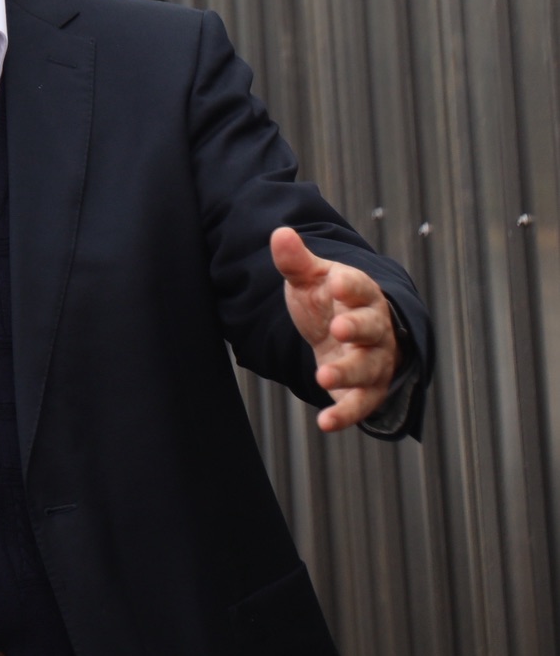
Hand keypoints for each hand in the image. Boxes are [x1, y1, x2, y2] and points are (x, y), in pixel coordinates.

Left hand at [271, 227, 398, 430]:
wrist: (345, 332)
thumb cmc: (329, 301)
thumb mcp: (310, 279)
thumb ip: (296, 261)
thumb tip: (279, 233)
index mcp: (362, 295)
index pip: (361, 287)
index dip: (350, 286)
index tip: (335, 282)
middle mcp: (375, 329)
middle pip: (372, 328)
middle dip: (357, 328)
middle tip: (338, 329)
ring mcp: (374, 361)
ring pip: (368, 368)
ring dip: (347, 372)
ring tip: (322, 375)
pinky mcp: (366, 390)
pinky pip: (360, 404)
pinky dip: (345, 414)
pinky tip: (325, 423)